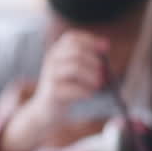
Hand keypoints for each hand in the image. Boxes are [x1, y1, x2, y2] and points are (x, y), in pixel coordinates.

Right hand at [0, 31, 107, 150]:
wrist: (45, 112)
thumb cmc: (64, 91)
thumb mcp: (73, 73)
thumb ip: (85, 62)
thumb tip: (104, 53)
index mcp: (56, 53)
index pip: (72, 38)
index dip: (90, 40)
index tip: (105, 48)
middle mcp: (51, 61)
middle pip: (76, 51)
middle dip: (93, 61)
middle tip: (103, 73)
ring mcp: (50, 75)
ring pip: (75, 67)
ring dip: (91, 75)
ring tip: (98, 84)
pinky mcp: (53, 92)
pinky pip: (72, 88)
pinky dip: (85, 91)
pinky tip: (89, 95)